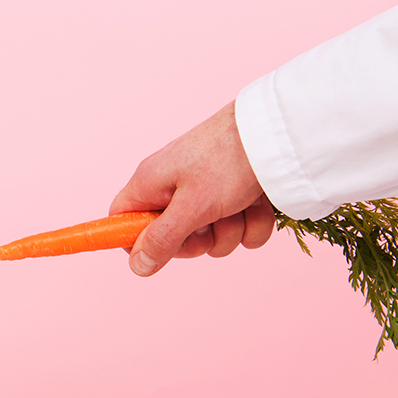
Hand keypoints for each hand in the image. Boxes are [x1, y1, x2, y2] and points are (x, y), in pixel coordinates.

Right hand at [108, 100, 275, 275]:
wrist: (277, 132)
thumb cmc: (227, 160)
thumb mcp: (192, 206)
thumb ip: (162, 239)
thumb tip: (136, 265)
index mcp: (151, 184)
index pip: (121, 220)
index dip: (135, 241)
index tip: (158, 251)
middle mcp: (174, 189)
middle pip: (171, 239)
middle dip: (198, 241)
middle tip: (209, 223)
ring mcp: (205, 193)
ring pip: (212, 238)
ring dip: (232, 231)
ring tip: (241, 205)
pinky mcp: (235, 197)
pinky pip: (239, 229)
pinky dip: (252, 222)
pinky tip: (258, 203)